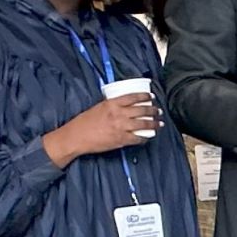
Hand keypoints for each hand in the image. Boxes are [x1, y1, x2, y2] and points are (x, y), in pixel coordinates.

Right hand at [42, 93, 157, 165]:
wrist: (77, 137)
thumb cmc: (83, 123)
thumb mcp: (98, 108)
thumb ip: (111, 106)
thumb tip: (121, 106)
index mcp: (111, 104)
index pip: (133, 97)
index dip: (144, 96)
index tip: (151, 96)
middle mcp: (118, 114)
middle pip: (141, 110)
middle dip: (152, 110)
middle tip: (158, 111)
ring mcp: (120, 127)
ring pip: (143, 124)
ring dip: (153, 124)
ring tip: (159, 123)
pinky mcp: (121, 139)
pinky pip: (137, 138)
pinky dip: (144, 138)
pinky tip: (148, 137)